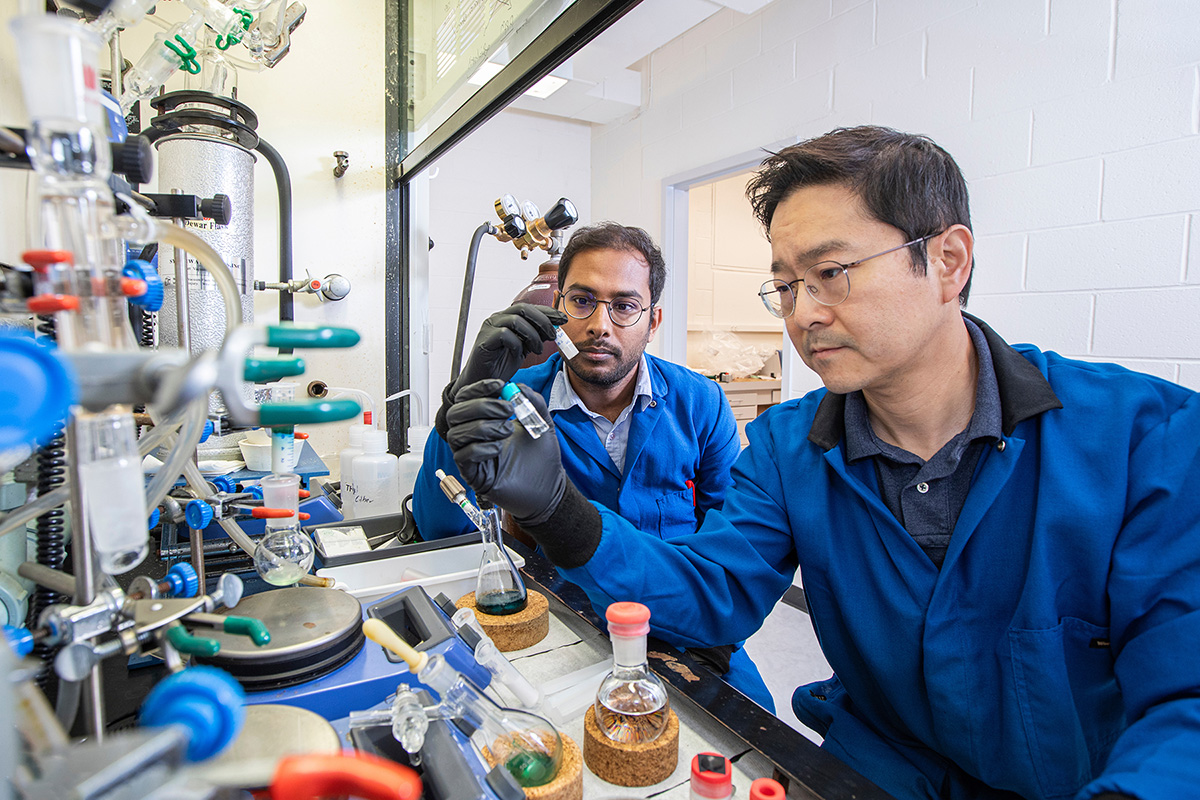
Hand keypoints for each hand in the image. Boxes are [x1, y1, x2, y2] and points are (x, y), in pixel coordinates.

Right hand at [436, 304, 566, 437]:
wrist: (483, 382)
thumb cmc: (501, 365)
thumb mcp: (524, 348)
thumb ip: (535, 336)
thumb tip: (554, 328)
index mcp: (507, 318)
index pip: (529, 308)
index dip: (547, 311)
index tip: (563, 319)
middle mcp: (497, 318)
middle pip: (523, 309)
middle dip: (542, 320)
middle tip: (553, 335)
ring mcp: (489, 328)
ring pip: (515, 320)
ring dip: (532, 334)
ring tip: (538, 349)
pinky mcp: (484, 340)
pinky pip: (504, 335)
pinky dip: (517, 344)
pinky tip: (519, 354)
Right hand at [445, 379, 565, 523]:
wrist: (549, 487)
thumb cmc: (541, 458)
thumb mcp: (541, 422)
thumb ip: (532, 402)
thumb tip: (518, 387)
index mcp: (486, 421)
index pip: (467, 398)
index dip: (479, 388)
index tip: (499, 385)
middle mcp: (474, 437)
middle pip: (456, 413)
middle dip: (481, 406)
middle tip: (506, 409)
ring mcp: (472, 456)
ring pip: (456, 434)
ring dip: (482, 427)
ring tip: (507, 430)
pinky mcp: (474, 475)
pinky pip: (463, 457)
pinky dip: (480, 448)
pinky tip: (499, 448)